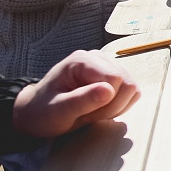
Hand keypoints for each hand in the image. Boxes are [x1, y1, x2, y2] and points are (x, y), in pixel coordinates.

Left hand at [12, 50, 139, 138]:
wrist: (37, 113)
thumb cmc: (43, 112)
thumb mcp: (58, 111)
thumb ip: (82, 100)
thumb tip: (109, 91)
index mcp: (82, 61)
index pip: (116, 79)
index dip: (106, 103)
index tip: (84, 112)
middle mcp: (98, 57)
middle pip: (128, 83)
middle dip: (112, 106)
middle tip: (88, 113)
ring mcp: (107, 66)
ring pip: (132, 89)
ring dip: (115, 107)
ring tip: (92, 111)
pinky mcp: (114, 76)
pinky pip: (131, 93)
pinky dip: (119, 106)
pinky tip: (100, 108)